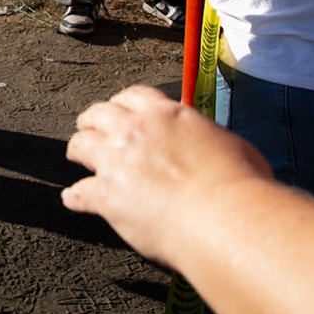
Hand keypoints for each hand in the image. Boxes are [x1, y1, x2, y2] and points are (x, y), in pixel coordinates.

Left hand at [62, 84, 272, 266]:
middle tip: (90, 128)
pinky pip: (80, 192)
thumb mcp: (231, 145)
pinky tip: (73, 200)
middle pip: (99, 113)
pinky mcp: (107, 196)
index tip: (119, 109)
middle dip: (92, 120)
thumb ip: (208, 141)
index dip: (122, 103)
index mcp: (167, 115)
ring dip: (77, 149)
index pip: (134, 96)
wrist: (225, 217)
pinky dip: (75, 197)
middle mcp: (135, 131)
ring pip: (80, 145)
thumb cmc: (240, 184)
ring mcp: (116, 162)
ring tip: (77, 154)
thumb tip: (214, 150)